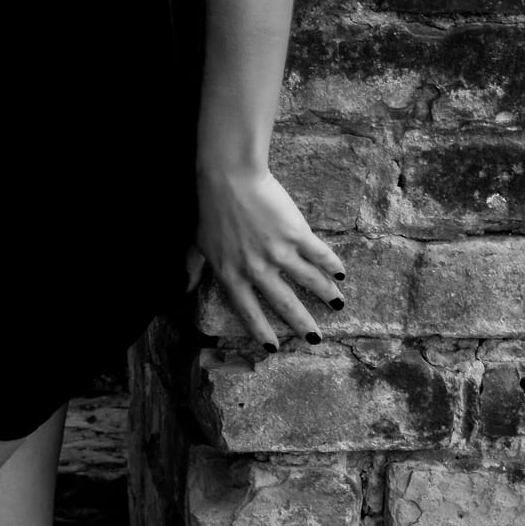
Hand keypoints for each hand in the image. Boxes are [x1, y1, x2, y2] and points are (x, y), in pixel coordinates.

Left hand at [184, 164, 346, 349]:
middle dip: (301, 324)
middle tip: (316, 339)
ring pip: (307, 281)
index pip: (248, 311)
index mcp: (231, 275)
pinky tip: (341, 274)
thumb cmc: (209, 207)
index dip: (261, 331)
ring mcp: (278, 252)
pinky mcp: (295, 233)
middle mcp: (256, 270)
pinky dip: (332, 265)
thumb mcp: (197, 244)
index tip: (273, 348)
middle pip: (283, 303)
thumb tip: (183, 289)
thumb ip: (193, 269)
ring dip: (325, 295)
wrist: (228, 177)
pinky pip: (318, 255)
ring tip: (338, 305)